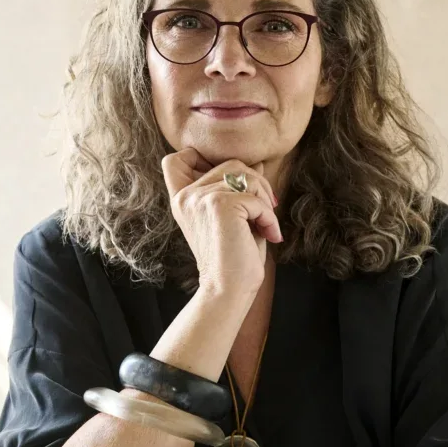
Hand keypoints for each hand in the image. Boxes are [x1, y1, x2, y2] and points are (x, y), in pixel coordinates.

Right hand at [161, 147, 280, 295]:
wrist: (228, 289)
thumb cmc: (234, 256)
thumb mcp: (235, 216)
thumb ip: (239, 187)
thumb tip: (259, 163)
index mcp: (183, 198)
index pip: (177, 158)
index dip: (203, 158)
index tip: (231, 184)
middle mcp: (187, 195)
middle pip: (231, 163)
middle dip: (256, 183)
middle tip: (264, 211)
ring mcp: (201, 198)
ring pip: (247, 176)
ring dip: (265, 200)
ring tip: (265, 224)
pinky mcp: (220, 205)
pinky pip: (257, 198)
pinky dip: (270, 217)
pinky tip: (269, 235)